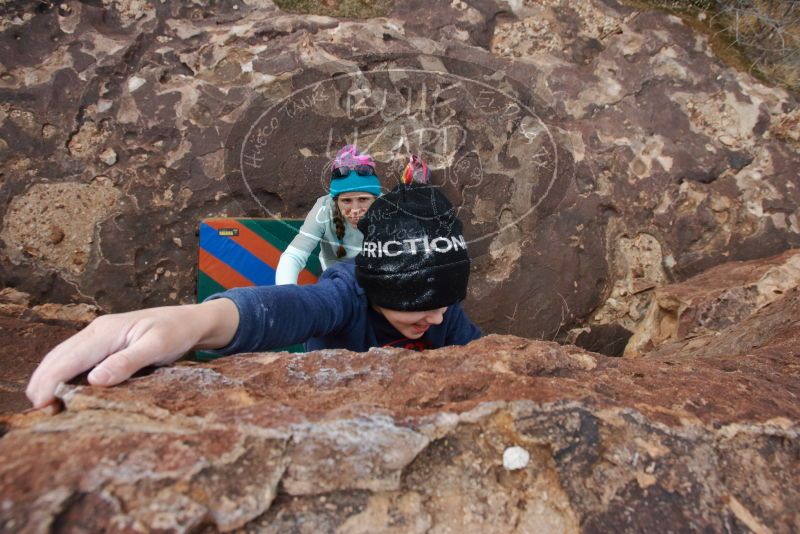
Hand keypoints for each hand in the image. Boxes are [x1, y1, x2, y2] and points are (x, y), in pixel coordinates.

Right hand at [26, 299, 238, 407]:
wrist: (190, 321)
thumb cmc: (177, 332)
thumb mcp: (158, 347)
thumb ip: (127, 362)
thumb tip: (94, 381)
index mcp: (105, 332)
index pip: (67, 359)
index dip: (50, 383)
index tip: (43, 406)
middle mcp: (95, 332)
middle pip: (56, 359)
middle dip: (43, 385)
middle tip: (43, 414)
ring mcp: (97, 337)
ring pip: (61, 359)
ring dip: (50, 381)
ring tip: (48, 409)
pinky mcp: (102, 345)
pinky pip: (75, 361)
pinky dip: (63, 377)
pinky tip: (63, 395)